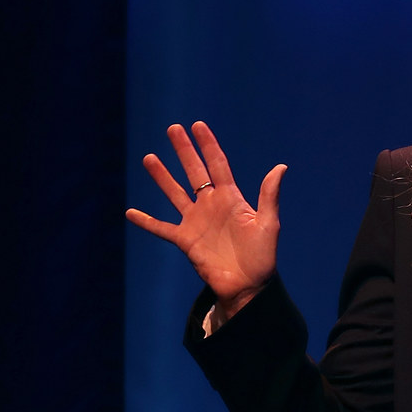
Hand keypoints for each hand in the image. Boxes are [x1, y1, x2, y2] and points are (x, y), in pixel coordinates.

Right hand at [125, 121, 285, 321]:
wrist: (248, 285)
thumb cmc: (262, 256)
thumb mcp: (268, 223)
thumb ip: (269, 196)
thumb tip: (281, 167)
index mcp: (231, 198)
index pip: (217, 164)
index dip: (208, 145)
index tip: (198, 126)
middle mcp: (211, 205)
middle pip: (194, 172)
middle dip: (184, 151)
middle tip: (173, 129)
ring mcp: (196, 221)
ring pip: (175, 193)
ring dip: (162, 176)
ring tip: (149, 158)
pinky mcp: (185, 240)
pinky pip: (161, 228)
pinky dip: (146, 221)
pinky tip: (130, 212)